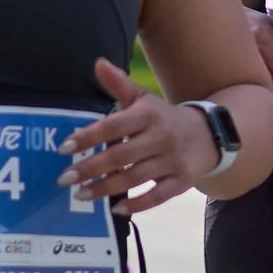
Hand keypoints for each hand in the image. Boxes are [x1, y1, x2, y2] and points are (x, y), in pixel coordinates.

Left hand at [67, 58, 213, 209]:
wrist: (208, 134)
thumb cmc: (162, 117)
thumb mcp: (143, 99)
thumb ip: (119, 84)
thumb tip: (98, 63)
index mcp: (148, 115)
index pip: (113, 126)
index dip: (88, 137)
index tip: (64, 148)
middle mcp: (160, 137)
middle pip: (121, 156)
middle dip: (91, 168)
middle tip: (65, 178)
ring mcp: (172, 161)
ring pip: (134, 178)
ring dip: (106, 188)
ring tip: (81, 194)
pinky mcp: (181, 181)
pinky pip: (157, 196)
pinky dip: (137, 204)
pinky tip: (116, 209)